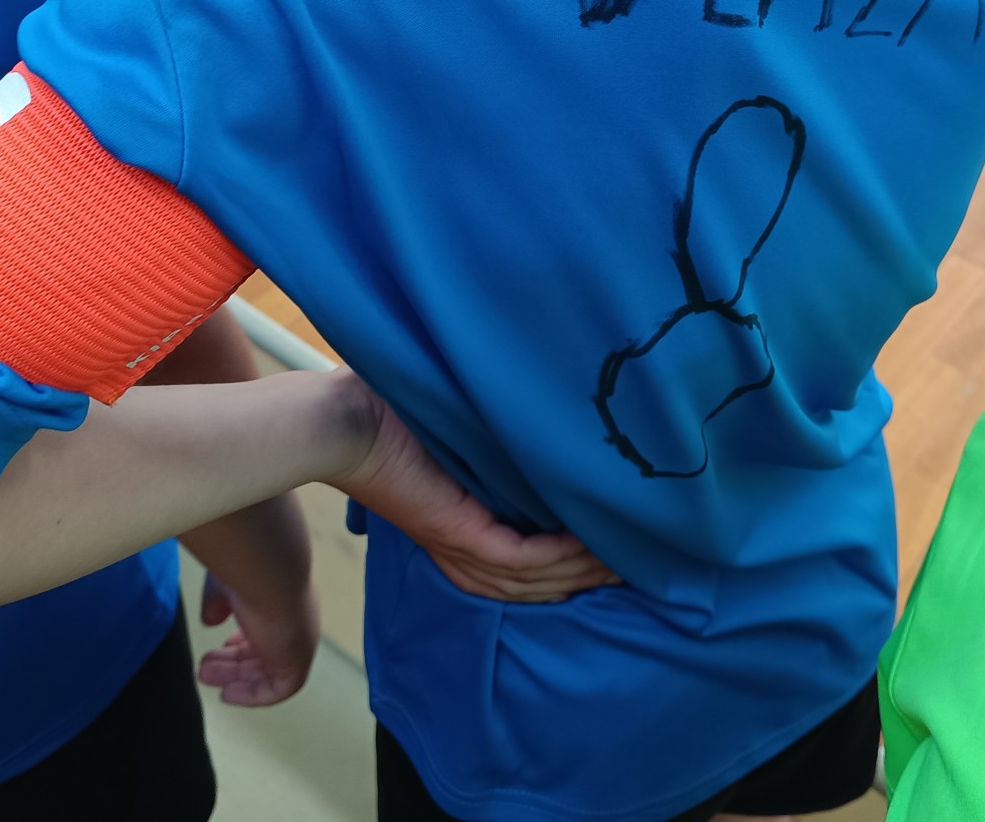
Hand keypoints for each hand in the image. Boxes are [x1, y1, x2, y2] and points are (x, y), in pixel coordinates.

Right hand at [195, 569, 320, 706]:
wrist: (268, 572)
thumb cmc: (247, 570)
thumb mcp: (226, 587)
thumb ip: (219, 604)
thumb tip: (211, 620)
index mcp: (284, 599)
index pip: (268, 627)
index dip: (244, 640)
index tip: (223, 644)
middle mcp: (296, 620)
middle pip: (264, 652)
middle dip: (232, 662)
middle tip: (204, 667)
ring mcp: (299, 641)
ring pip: (268, 670)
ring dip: (236, 677)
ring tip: (205, 676)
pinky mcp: (298, 662)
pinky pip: (278, 689)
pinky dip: (253, 695)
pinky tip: (228, 694)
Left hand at [325, 373, 615, 601]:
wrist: (343, 420)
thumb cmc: (385, 412)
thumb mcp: (451, 425)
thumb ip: (486, 429)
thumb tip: (534, 402)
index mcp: (458, 527)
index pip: (523, 563)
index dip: (571, 559)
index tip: (614, 546)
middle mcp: (462, 547)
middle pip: (539, 584)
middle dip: (591, 574)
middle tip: (640, 563)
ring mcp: (461, 544)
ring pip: (537, 579)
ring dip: (585, 569)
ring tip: (629, 557)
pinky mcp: (460, 532)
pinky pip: (525, 560)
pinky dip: (562, 556)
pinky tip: (595, 544)